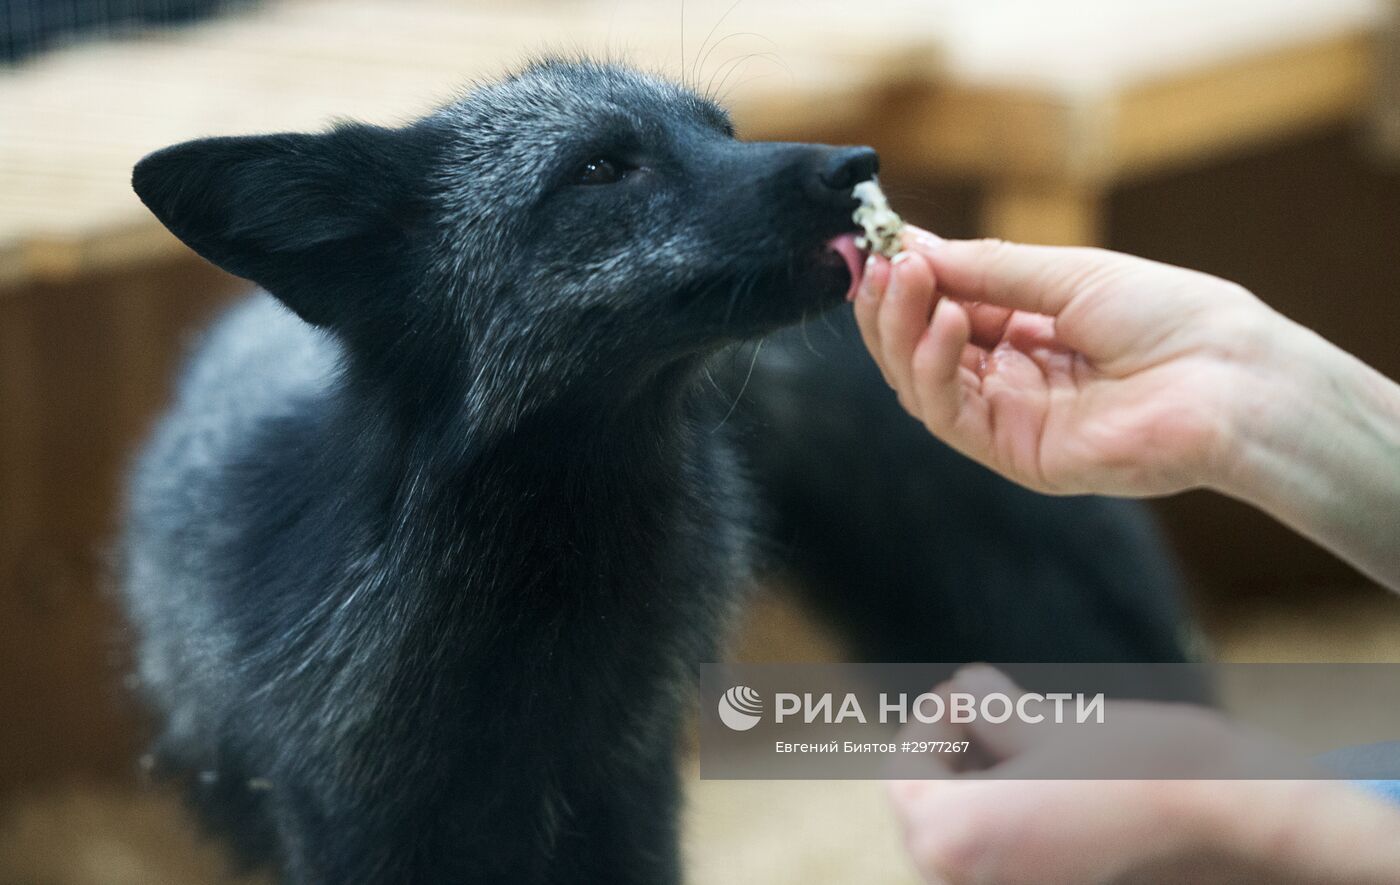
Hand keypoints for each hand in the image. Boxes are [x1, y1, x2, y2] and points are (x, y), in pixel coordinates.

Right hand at [853, 230, 1275, 495]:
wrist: (1229, 376)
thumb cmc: (1170, 316)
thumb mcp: (1067, 272)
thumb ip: (985, 268)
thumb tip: (910, 245)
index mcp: (1024, 330)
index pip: (940, 306)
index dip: (904, 277)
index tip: (872, 242)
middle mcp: (1008, 375)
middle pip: (918, 347)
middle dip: (891, 302)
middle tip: (878, 261)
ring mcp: (1007, 416)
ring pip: (919, 381)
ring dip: (901, 329)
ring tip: (906, 280)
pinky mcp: (1012, 453)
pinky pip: (948, 413)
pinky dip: (934, 365)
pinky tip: (947, 321)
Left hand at [888, 666, 1399, 884]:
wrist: (1231, 817)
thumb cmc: (1135, 761)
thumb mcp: (1039, 719)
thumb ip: (981, 711)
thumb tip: (963, 694)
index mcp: (945, 838)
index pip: (902, 772)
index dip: (938, 718)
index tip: (981, 691)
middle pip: (931, 807)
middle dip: (963, 753)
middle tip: (1012, 715)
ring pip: (970, 832)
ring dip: (992, 786)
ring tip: (1048, 753)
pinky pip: (1008, 855)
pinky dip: (1020, 821)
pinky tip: (1066, 793)